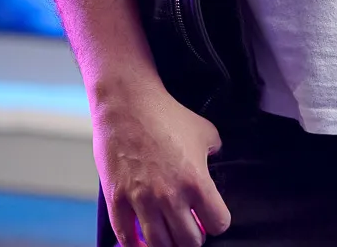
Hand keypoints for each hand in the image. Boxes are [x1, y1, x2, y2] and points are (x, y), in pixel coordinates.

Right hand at [92, 78, 230, 245]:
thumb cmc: (165, 114)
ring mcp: (142, 201)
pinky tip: (140, 242)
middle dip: (192, 237)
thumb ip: (215, 151)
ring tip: (168, 236)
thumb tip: (217, 161)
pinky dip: (135, 245)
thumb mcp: (203, 130)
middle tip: (188, 228)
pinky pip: (127, 239)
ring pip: (160, 246)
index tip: (209, 217)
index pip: (218, 223)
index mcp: (196, 181)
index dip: (216, 222)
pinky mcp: (118, 201)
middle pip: (189, 242)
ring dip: (167, 243)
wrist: (127, 103)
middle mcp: (170, 196)